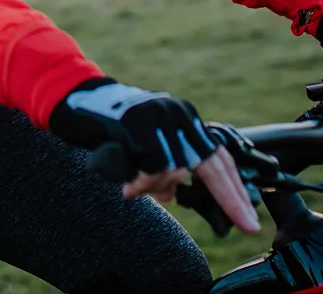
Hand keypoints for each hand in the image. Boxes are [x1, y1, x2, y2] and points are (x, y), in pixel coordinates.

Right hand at [51, 80, 259, 234]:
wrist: (73, 98)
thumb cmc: (108, 126)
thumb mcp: (144, 146)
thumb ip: (163, 167)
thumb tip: (174, 192)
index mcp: (182, 118)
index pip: (218, 156)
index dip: (235, 188)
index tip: (250, 217)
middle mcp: (177, 113)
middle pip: (211, 163)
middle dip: (230, 197)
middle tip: (246, 224)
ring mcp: (158, 115)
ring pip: (176, 169)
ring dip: (156, 186)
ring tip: (133, 188)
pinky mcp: (138, 121)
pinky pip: (154, 165)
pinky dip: (143, 181)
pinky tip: (128, 184)